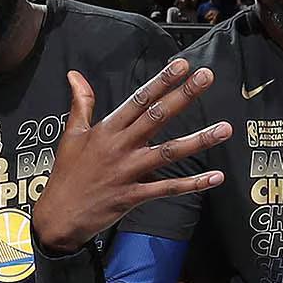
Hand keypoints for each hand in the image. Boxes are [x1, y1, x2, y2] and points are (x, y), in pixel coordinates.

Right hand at [30, 61, 228, 254]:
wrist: (58, 217)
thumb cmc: (66, 175)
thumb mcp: (71, 135)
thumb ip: (80, 104)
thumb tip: (75, 76)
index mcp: (106, 131)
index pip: (138, 100)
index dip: (161, 81)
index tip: (181, 65)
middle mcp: (120, 147)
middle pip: (156, 117)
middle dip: (183, 96)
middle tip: (206, 78)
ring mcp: (128, 172)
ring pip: (168, 153)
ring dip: (198, 140)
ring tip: (225, 128)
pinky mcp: (133, 195)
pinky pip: (167, 188)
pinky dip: (192, 184)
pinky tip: (215, 177)